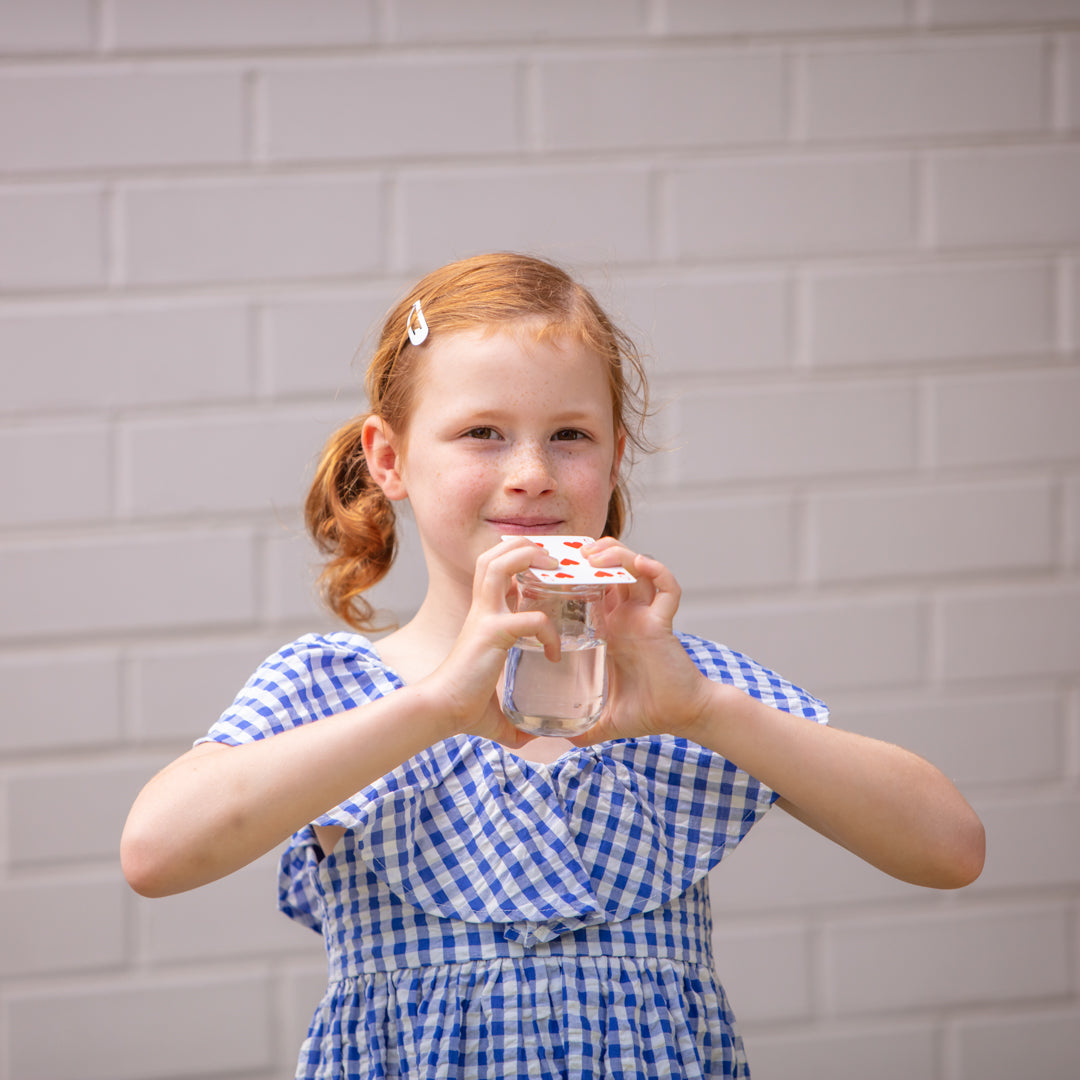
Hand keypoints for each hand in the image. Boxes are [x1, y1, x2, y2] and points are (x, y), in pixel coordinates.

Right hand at [424, 537, 559, 746]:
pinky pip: (530, 619)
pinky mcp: (492, 633)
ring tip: (556, 572)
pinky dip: (549, 630)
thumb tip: (535, 740)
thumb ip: (514, 720)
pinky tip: (555, 653)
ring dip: (532, 560)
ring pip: (502, 565)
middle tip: (555, 561)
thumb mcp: (494, 707)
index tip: (549, 573)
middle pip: (496, 554)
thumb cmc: (462, 708)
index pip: (498, 570)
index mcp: (483, 616)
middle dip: (527, 546)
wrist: (439, 712)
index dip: (521, 561)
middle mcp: (481, 609)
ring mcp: (485, 618)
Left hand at [568, 539, 714, 744]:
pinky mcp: (663, 622)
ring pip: (635, 568)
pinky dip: (656, 571)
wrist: (681, 717)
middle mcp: (627, 616)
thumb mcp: (602, 718)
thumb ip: (578, 725)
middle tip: (570, 554)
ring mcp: (646, 616)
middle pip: (611, 568)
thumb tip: (552, 740)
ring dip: (617, 554)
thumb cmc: (646, 711)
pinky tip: (639, 564)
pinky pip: (667, 587)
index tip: (549, 570)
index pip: (590, 589)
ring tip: (595, 556)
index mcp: (610, 629)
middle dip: (592, 555)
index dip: (573, 575)